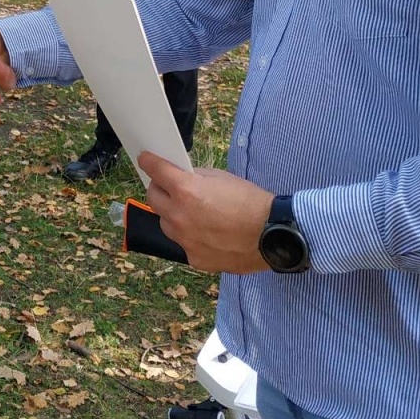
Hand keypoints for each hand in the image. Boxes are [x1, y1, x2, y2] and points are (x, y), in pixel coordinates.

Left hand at [138, 152, 274, 274]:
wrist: (273, 236)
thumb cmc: (251, 203)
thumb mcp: (223, 178)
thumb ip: (197, 178)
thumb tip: (183, 178)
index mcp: (186, 191)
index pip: (156, 171)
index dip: (149, 162)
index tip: (145, 159)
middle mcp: (179, 216)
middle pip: (153, 199)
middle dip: (159, 190)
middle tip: (170, 187)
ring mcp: (184, 240)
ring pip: (166, 224)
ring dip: (173, 215)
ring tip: (193, 214)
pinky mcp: (194, 259)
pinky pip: (184, 244)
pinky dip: (191, 237)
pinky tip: (209, 234)